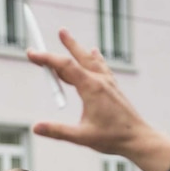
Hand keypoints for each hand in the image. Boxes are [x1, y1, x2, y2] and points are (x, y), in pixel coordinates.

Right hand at [27, 28, 169, 170]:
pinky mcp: (113, 88)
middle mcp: (100, 81)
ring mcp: (108, 83)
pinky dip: (93, 58)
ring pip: (90, 60)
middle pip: (80, 56)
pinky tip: (94, 54)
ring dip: (78, 49)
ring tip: (68, 38)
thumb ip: (58, 131)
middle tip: (57, 32)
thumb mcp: (81, 137)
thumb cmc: (112, 138)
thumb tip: (35, 127)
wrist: (138, 138)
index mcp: (91, 88)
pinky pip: (101, 67)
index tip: (31, 53)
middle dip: (67, 44)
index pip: (65, 66)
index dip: (46, 58)